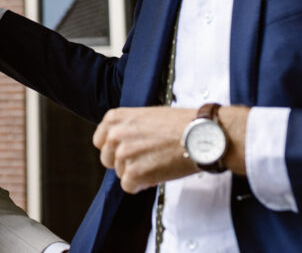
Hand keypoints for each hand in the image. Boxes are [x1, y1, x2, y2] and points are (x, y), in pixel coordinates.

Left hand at [92, 105, 248, 193]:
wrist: (201, 134)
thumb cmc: (180, 124)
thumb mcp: (146, 115)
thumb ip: (129, 128)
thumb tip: (123, 143)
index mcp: (115, 118)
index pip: (100, 141)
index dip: (114, 149)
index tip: (125, 151)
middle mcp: (115, 135)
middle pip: (108, 159)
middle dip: (125, 162)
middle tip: (146, 159)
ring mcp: (123, 154)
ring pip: (120, 174)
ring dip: (136, 173)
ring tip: (157, 163)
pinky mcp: (135, 173)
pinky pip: (129, 186)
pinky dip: (141, 185)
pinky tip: (156, 174)